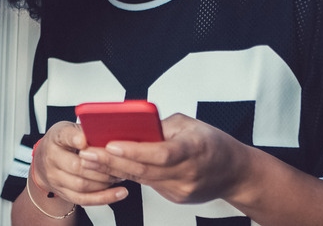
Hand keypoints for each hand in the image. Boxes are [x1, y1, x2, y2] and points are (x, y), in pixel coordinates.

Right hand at [33, 121, 129, 205]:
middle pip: (76, 166)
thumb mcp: (71, 129)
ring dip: (105, 182)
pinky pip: (84, 199)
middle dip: (101, 166)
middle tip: (118, 162)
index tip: (85, 140)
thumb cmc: (64, 142)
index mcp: (56, 138)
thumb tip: (111, 130)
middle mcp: (52, 159)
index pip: (65, 136)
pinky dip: (104, 197)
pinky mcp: (64, 194)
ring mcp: (56, 179)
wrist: (44, 161)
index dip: (76, 138)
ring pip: (81, 185)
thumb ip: (86, 130)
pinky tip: (119, 193)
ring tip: (121, 175)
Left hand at [77, 113, 252, 203]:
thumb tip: (133, 126)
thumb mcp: (191, 124)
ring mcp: (182, 190)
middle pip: (145, 170)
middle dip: (112, 162)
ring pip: (143, 180)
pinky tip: (110, 168)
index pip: (160, 153)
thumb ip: (162, 126)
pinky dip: (130, 175)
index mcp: (195, 149)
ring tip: (90, 160)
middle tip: (87, 153)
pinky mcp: (176, 198)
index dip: (134, 150)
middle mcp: (188, 173)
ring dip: (114, 170)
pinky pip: (149, 184)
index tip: (110, 144)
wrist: (235, 172)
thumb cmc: (213, 143)